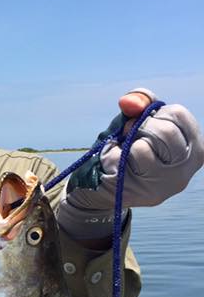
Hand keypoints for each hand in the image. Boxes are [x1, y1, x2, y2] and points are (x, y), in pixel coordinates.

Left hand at [57, 87, 203, 240]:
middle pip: (165, 131)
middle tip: (129, 136)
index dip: (154, 113)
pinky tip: (116, 166)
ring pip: (143, 148)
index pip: (178, 114)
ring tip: (125, 153)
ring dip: (127, 144)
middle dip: (139, 127)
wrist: (102, 184)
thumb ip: (137, 102)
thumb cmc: (126, 147)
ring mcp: (165, 184)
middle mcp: (186, 169)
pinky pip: (122, 165)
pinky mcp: (141, 194)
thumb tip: (128, 102)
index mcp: (195, 147)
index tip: (144, 124)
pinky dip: (113, 156)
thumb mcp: (135, 120)